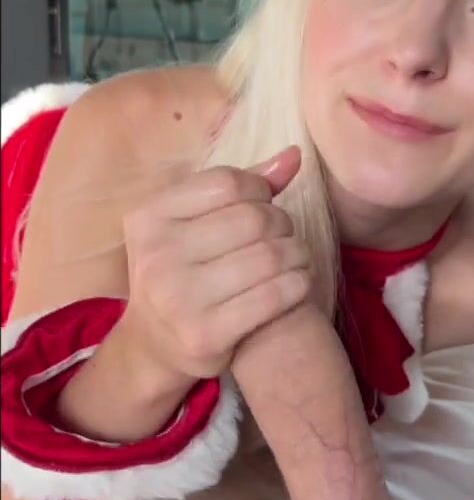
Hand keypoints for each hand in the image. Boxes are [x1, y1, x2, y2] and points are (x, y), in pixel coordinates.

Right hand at [119, 146, 310, 385]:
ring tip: (297, 257)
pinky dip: (298, 283)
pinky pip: (274, 295)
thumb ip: (242, 186)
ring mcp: (179, 297)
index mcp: (149, 217)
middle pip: (253, 218)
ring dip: (297, 253)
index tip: (265, 204)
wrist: (154, 345)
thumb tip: (294, 154)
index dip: (260, 189)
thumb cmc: (183, 269)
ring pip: (270, 255)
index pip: (228, 182)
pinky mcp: (205, 335)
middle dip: (282, 223)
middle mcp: (157, 255)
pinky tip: (298, 281)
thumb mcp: (194, 222)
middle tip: (284, 235)